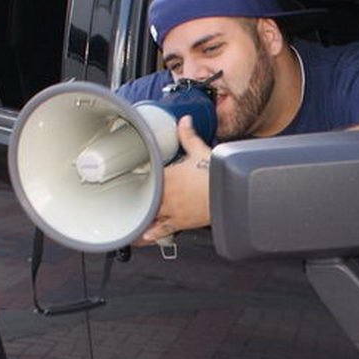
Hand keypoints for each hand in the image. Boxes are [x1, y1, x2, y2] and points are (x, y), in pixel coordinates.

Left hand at [138, 116, 211, 244]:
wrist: (227, 194)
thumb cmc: (214, 175)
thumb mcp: (200, 151)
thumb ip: (188, 136)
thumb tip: (184, 121)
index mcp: (167, 176)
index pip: (147, 177)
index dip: (140, 177)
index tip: (132, 178)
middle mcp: (165, 194)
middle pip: (145, 198)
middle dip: (139, 198)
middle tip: (131, 198)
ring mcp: (171, 210)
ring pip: (149, 216)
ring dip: (141, 218)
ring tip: (132, 220)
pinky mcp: (180, 222)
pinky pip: (162, 230)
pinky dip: (152, 234)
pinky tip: (145, 236)